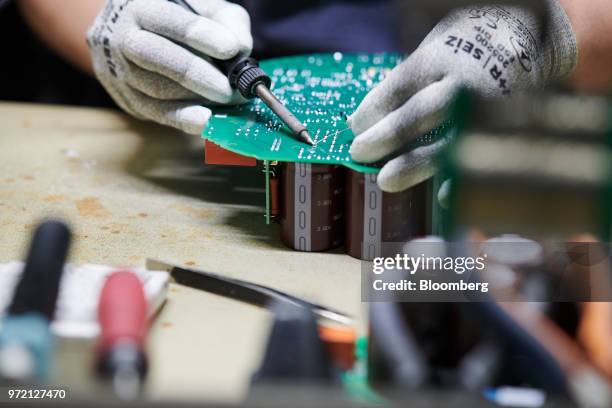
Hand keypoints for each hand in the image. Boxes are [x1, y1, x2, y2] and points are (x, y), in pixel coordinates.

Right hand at [87, 0, 251, 134]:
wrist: (133, 37)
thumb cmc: (179, 20)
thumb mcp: (204, 9)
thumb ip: (226, 21)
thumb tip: (241, 50)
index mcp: (142, 7)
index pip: (169, 19)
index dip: (200, 34)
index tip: (231, 49)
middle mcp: (123, 36)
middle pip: (157, 56)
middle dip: (199, 75)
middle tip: (230, 89)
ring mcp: (119, 70)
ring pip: (156, 88)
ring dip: (196, 98)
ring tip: (226, 100)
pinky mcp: (127, 97)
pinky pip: (155, 112)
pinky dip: (184, 118)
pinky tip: (206, 119)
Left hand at [349, 2, 576, 191]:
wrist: (518, 42)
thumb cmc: (457, 55)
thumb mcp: (428, 56)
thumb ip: (398, 89)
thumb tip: (358, 123)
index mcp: (442, 57)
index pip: (404, 83)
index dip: (376, 106)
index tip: (353, 127)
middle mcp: (466, 81)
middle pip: (425, 110)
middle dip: (390, 134)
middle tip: (360, 152)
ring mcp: (488, 107)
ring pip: (452, 138)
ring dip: (416, 163)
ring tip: (385, 180)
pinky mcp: (504, 127)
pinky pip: (481, 157)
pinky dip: (460, 178)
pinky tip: (441, 195)